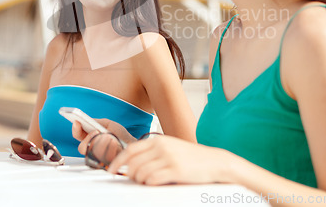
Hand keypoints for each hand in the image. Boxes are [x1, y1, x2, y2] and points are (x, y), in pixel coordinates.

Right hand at [72, 118, 136, 154]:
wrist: (132, 144)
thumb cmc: (120, 135)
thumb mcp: (108, 124)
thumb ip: (97, 122)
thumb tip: (87, 120)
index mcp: (90, 138)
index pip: (78, 135)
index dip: (75, 129)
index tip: (77, 122)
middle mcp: (92, 149)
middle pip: (82, 148)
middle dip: (88, 138)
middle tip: (96, 131)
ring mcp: (98, 158)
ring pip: (92, 153)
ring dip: (101, 142)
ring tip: (108, 136)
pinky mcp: (106, 164)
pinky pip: (104, 158)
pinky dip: (110, 148)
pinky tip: (114, 143)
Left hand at [107, 135, 231, 184]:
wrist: (214, 162)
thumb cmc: (192, 157)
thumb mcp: (171, 148)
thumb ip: (153, 152)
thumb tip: (132, 163)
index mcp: (159, 140)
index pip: (131, 149)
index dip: (118, 160)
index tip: (111, 169)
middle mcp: (161, 147)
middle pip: (133, 163)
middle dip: (130, 174)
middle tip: (134, 180)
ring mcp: (168, 158)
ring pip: (141, 173)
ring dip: (140, 180)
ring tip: (147, 182)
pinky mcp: (175, 170)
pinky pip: (152, 180)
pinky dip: (150, 184)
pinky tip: (156, 183)